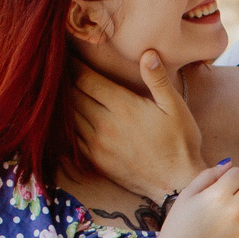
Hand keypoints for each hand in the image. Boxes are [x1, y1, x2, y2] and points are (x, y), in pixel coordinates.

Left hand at [71, 52, 207, 201]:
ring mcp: (97, 144)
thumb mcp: (176, 107)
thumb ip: (158, 79)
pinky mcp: (95, 160)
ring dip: (63, 102)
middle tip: (58, 68)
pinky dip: (65, 126)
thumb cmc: (180, 142)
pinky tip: (65, 118)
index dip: (74, 64)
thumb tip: (147, 53)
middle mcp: (104, 124)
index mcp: (122, 106)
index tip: (68, 54)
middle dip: (64, 80)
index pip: (86, 79)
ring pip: (69, 116)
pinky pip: (70, 138)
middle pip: (72, 95)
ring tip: (59, 89)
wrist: (176, 184)